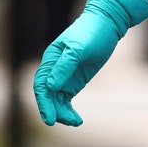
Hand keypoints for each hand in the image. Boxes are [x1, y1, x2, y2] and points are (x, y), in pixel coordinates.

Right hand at [32, 12, 123, 126]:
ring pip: (56, 100)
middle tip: (68, 122)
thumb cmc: (91, 33)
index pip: (41, 86)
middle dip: (54, 111)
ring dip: (63, 113)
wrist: (106, 25)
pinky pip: (66, 100)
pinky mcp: (74, 82)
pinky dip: (69, 110)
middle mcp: (53, 70)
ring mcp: (64, 77)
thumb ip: (65, 67)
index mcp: (50, 60)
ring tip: (76, 122)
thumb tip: (51, 86)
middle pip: (48, 96)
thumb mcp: (79, 49)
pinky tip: (77, 120)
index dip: (44, 103)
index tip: (50, 119)